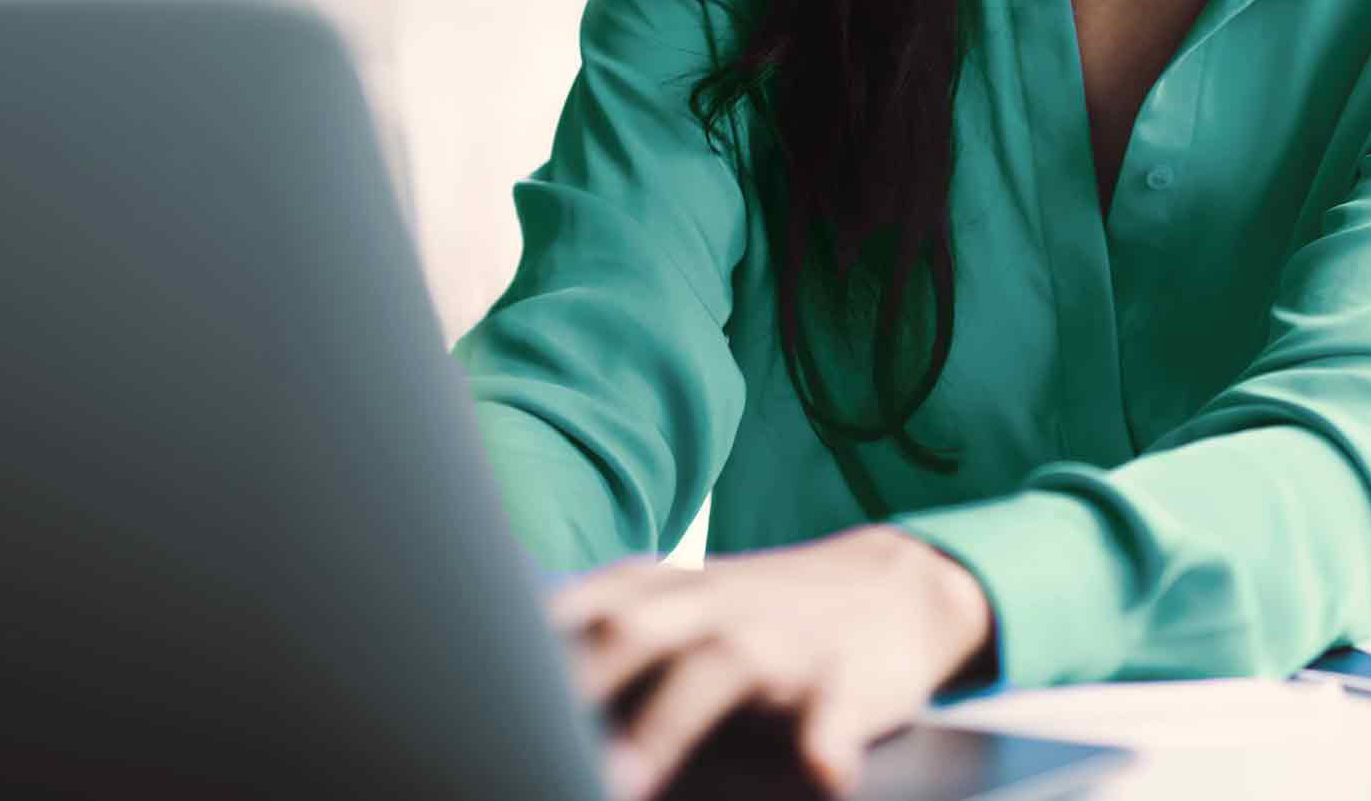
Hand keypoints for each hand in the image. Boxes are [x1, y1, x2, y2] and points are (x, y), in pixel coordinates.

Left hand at [545, 524, 995, 797]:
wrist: (895, 589)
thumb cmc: (755, 619)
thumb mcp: (678, 610)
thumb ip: (601, 640)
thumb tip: (500, 696)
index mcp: (661, 590)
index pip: (578, 612)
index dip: (526, 657)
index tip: (475, 706)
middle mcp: (714, 603)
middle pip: (633, 628)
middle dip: (580, 686)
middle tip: (530, 750)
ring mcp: (782, 638)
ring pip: (721, 665)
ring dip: (669, 723)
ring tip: (626, 782)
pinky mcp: (845, 683)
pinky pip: (831, 716)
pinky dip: (822, 746)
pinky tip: (819, 774)